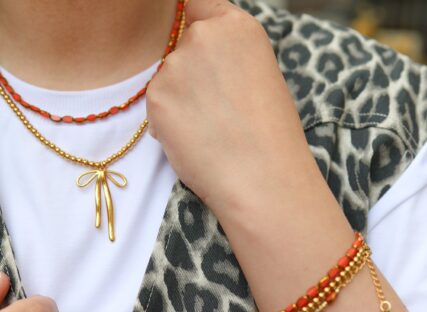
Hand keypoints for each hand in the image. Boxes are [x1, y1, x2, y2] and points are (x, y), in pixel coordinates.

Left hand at [146, 0, 313, 216]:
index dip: (193, 25)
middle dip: (190, 75)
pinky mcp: (156, 98)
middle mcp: (202, 37)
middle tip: (214, 110)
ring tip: (208, 131)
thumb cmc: (270, 138)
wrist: (261, 178)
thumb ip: (228, 60)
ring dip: (178, 102)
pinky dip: (167, 124)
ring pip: (168, 80)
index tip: (192, 42)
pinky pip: (157, 107)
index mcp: (237, 27)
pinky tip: (194, 142)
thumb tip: (202, 66)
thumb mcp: (260, 79)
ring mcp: (176, 66)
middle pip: (181, 48)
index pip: (197, 4)